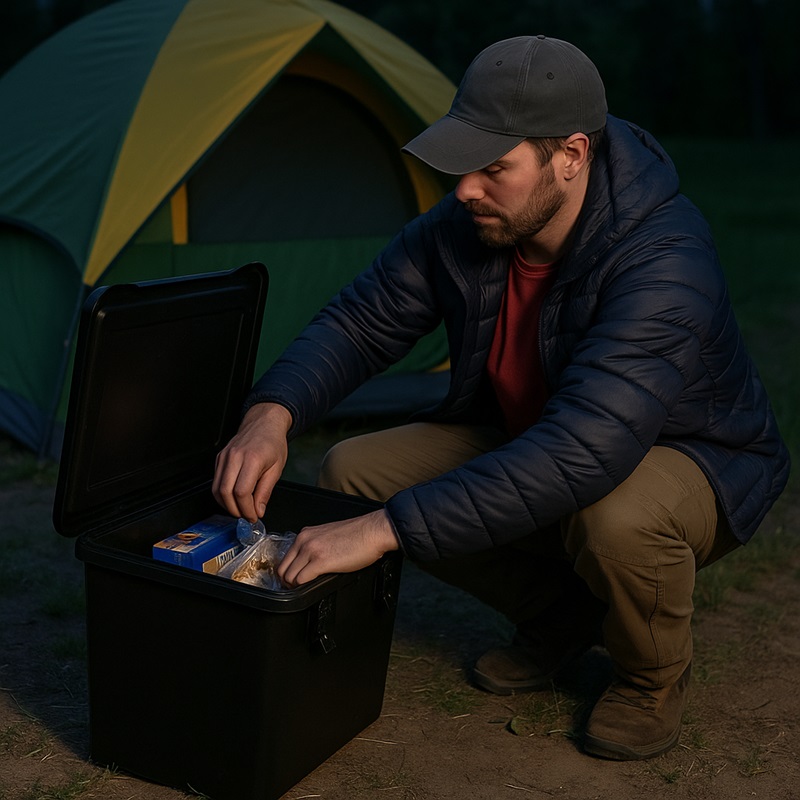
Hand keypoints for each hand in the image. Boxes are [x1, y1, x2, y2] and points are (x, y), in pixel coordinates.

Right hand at [212, 403, 291, 521]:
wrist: (264, 423)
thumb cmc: (273, 443)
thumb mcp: (277, 468)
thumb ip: (265, 491)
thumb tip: (258, 511)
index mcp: (252, 459)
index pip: (242, 492)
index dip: (246, 509)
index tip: (253, 516)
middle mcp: (235, 457)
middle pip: (225, 492)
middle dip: (235, 510)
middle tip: (246, 516)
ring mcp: (225, 456)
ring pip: (216, 489)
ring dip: (226, 504)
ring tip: (240, 509)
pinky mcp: (219, 458)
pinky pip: (215, 481)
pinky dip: (222, 494)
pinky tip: (234, 497)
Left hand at [277, 509, 399, 587]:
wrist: (372, 531)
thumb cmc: (357, 534)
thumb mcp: (328, 536)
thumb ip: (315, 547)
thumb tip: (309, 563)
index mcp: (306, 534)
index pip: (285, 557)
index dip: (287, 572)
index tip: (292, 580)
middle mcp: (304, 540)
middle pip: (282, 568)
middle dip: (286, 582)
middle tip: (295, 589)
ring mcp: (311, 550)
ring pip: (288, 576)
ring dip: (294, 587)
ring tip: (304, 590)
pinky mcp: (321, 561)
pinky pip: (301, 580)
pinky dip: (302, 588)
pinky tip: (312, 587)